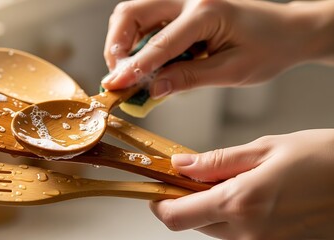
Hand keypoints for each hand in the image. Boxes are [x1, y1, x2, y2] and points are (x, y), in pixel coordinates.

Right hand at [102, 0, 333, 97]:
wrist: (288, 30)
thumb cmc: (268, 48)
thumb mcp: (232, 71)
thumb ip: (189, 78)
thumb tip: (153, 89)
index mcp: (206, 12)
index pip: (159, 43)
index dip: (134, 67)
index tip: (115, 86)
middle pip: (131, 13)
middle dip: (116, 46)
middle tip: (119, 76)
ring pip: (133, 13)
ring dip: (123, 42)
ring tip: (130, 71)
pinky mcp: (181, 7)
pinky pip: (147, 20)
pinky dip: (137, 41)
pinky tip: (146, 61)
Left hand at [150, 129, 333, 238]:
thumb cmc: (323, 159)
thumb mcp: (266, 149)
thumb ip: (217, 161)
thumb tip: (180, 165)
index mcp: (241, 203)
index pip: (177, 216)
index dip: (158, 204)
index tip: (156, 190)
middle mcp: (249, 233)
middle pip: (194, 224)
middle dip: (186, 203)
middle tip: (195, 179)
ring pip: (216, 231)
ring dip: (211, 210)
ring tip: (234, 184)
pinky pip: (240, 237)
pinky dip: (235, 219)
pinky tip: (252, 199)